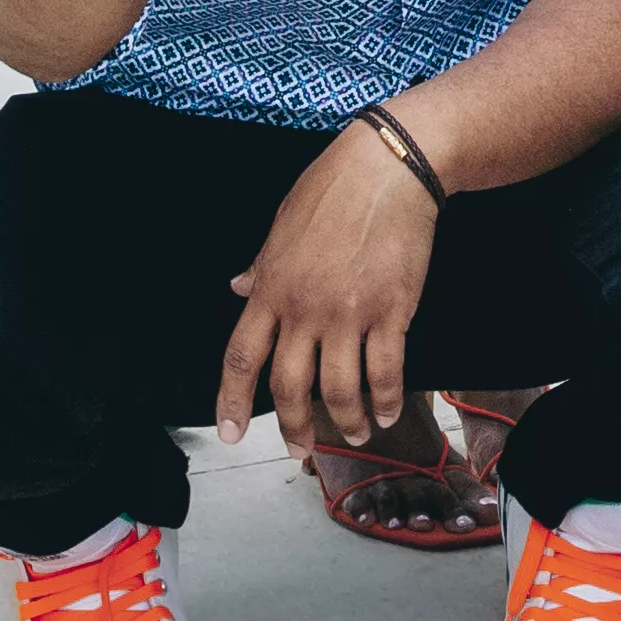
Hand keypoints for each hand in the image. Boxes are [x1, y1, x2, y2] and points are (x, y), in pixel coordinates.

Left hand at [220, 123, 442, 455]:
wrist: (388, 169)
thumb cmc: (332, 189)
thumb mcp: (282, 225)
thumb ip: (262, 267)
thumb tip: (239, 289)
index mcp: (271, 288)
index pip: (242, 357)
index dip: (232, 401)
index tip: (230, 435)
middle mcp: (305, 309)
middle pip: (290, 386)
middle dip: (294, 427)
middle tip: (300, 451)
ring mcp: (349, 313)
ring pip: (340, 389)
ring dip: (345, 421)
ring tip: (353, 434)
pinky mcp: (391, 312)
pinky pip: (384, 371)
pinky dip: (384, 400)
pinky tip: (385, 412)